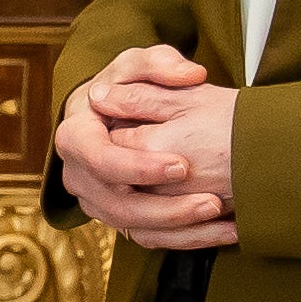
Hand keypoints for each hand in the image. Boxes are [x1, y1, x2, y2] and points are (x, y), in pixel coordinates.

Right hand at [57, 46, 240, 251]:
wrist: (112, 115)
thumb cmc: (123, 86)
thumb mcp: (137, 63)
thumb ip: (161, 62)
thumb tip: (189, 75)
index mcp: (76, 136)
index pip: (100, 159)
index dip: (138, 167)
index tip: (182, 166)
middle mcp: (79, 175)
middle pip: (118, 206)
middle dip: (167, 209)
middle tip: (212, 201)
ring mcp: (96, 202)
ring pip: (136, 229)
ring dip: (182, 230)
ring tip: (224, 218)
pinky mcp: (119, 218)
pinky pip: (150, 239)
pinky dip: (188, 239)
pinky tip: (223, 230)